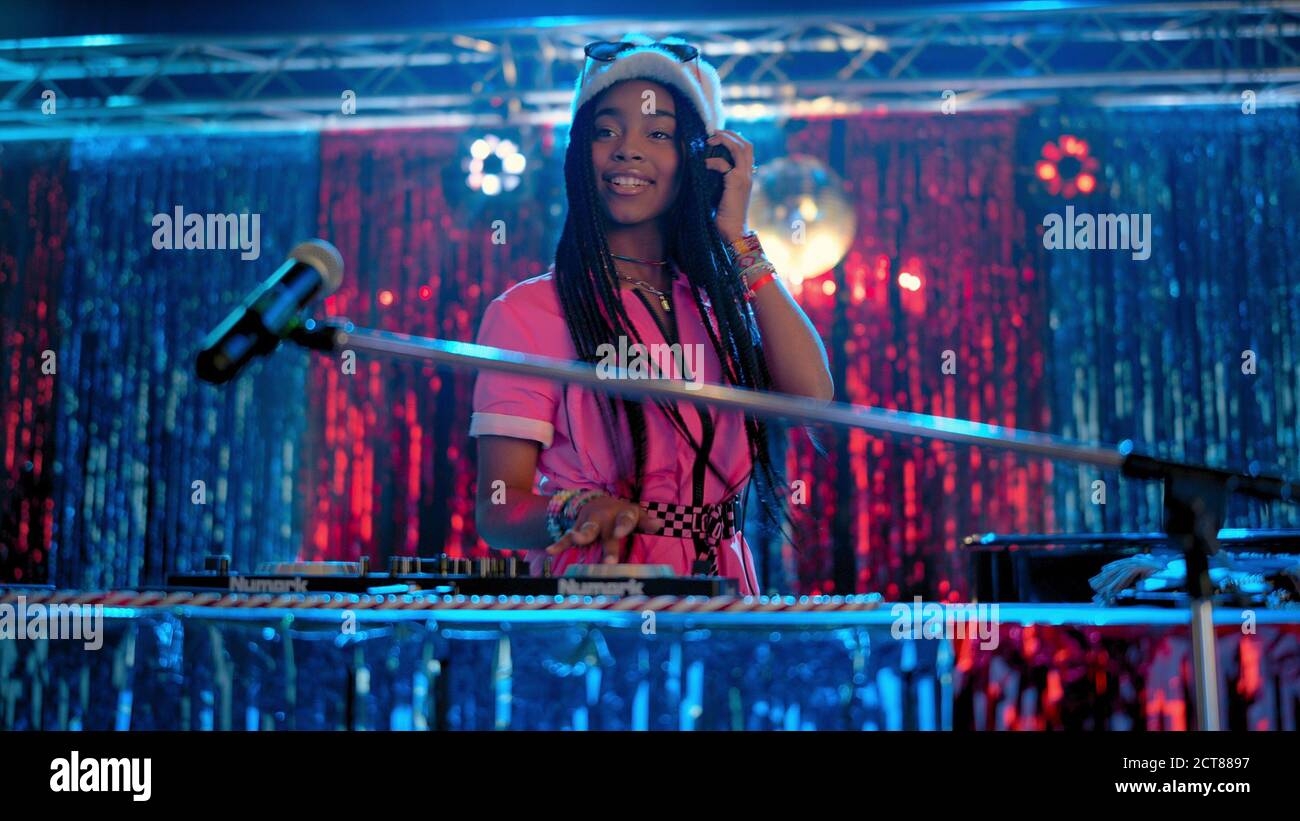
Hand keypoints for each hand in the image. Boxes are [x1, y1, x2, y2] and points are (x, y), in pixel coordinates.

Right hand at [544, 496, 663, 563]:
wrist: (597, 502)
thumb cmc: (621, 514)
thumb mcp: (634, 514)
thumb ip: (645, 521)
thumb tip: (660, 524)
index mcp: (622, 514)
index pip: (626, 518)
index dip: (623, 525)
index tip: (621, 532)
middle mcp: (605, 518)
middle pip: (606, 531)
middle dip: (608, 546)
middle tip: (610, 561)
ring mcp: (590, 523)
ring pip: (586, 530)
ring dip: (583, 536)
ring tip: (579, 540)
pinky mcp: (577, 529)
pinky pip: (568, 537)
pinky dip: (560, 544)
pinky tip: (551, 551)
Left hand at [704, 129, 754, 243]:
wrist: (733, 232)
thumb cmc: (725, 216)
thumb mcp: (722, 193)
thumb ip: (720, 180)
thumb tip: (706, 167)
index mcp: (747, 176)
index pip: (746, 149)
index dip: (734, 139)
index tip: (718, 136)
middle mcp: (748, 175)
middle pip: (746, 144)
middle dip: (730, 134)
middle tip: (714, 132)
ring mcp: (744, 178)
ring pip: (740, 149)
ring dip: (724, 140)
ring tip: (710, 140)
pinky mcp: (736, 184)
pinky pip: (725, 164)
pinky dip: (713, 161)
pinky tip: (705, 164)